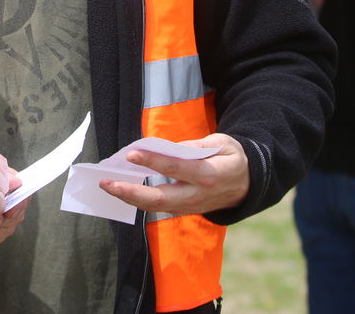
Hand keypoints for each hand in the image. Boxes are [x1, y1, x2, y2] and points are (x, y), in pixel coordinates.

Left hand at [98, 133, 248, 216]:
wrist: (248, 186)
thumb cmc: (232, 158)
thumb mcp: (222, 143)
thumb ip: (195, 146)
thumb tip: (167, 148)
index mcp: (208, 175)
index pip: (176, 168)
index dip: (153, 161)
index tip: (131, 154)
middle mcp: (196, 195)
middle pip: (159, 199)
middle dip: (129, 192)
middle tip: (106, 183)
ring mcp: (190, 207)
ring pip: (155, 207)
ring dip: (129, 197)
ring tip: (107, 185)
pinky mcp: (184, 211)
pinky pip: (158, 207)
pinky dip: (138, 200)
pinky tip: (122, 190)